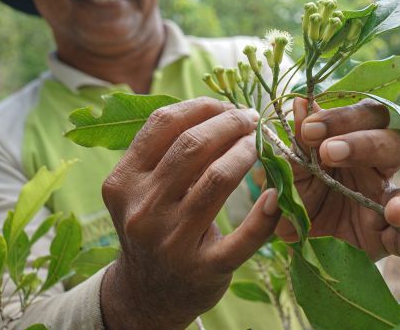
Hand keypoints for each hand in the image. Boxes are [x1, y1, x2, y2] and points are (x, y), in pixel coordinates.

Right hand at [100, 98, 280, 329]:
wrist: (148, 293)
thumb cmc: (154, 225)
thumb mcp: (142, 188)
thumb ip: (166, 151)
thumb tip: (218, 108)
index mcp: (123, 182)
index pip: (163, 124)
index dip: (202, 106)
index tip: (227, 105)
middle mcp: (143, 210)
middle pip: (192, 146)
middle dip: (230, 123)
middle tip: (251, 118)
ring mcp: (172, 241)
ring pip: (217, 178)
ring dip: (247, 151)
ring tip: (261, 142)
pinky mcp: (204, 269)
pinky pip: (243, 237)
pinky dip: (265, 214)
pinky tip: (276, 194)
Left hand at [277, 97, 399, 264]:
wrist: (295, 243)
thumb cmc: (296, 197)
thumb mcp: (289, 172)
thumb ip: (295, 145)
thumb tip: (298, 102)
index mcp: (352, 144)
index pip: (363, 116)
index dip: (341, 117)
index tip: (309, 128)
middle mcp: (375, 169)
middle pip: (393, 141)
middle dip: (365, 143)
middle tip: (329, 153)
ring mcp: (385, 204)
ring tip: (390, 210)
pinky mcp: (389, 239)